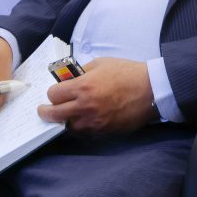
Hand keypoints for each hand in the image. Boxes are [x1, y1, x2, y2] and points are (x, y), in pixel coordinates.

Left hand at [38, 57, 157, 133]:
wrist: (151, 89)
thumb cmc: (128, 72)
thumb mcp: (102, 63)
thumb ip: (83, 71)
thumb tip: (70, 78)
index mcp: (83, 86)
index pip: (53, 95)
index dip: (53, 93)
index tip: (55, 92)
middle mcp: (85, 106)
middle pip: (54, 114)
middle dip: (46, 111)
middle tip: (45, 110)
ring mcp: (94, 121)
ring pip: (68, 127)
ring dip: (65, 121)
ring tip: (67, 115)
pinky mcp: (104, 131)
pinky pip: (84, 133)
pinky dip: (81, 127)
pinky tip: (83, 121)